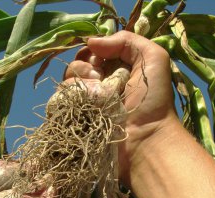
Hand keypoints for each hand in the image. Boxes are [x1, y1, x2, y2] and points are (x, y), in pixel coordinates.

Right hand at [63, 31, 178, 185]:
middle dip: (83, 68)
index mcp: (115, 71)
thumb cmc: (153, 101)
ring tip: (95, 97)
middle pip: (76, 67)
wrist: (146, 140)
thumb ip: (126, 41)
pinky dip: (67, 101)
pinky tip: (83, 106)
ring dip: (78, 85)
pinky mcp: (79, 121)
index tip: (100, 61)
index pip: (92, 54)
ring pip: (66, 85)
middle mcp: (100, 86)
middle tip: (99, 79)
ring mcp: (88, 105)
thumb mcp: (153, 59)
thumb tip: (90, 42)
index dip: (92, 53)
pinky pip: (60, 105)